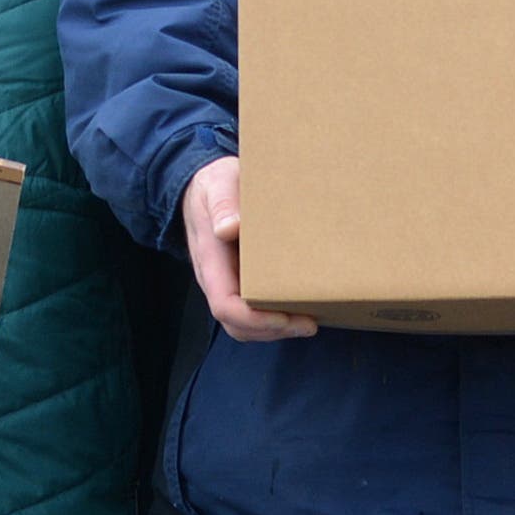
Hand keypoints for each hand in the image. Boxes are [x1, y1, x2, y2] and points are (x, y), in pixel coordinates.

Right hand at [180, 157, 316, 343]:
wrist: (203, 186)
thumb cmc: (216, 183)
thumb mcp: (219, 183)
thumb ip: (224, 202)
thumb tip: (229, 228)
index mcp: (210, 258)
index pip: (224, 305)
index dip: (254, 319)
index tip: (285, 317)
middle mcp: (216, 278)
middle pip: (236, 324)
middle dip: (272, 331)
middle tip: (310, 324)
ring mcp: (226, 281)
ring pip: (244, 323)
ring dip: (275, 329)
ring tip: (310, 322)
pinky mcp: (239, 279)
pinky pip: (251, 309)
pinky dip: (274, 317)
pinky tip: (301, 308)